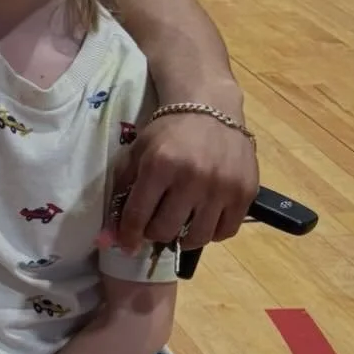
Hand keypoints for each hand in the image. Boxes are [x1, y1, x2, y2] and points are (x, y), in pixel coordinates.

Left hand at [113, 111, 257, 251]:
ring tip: (179, 222)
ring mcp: (222, 186)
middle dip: (155, 232)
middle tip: (156, 223)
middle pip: (166, 231)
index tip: (127, 245)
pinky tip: (203, 219)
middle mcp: (192, 177)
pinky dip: (212, 232)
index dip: (128, 236)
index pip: (138, 216)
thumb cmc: (168, 133)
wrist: (210, 108)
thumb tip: (107, 239)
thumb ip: (120, 193)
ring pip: (196, 237)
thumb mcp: (136, 154)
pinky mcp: (245, 192)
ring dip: (183, 236)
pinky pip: (226, 231)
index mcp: (159, 165)